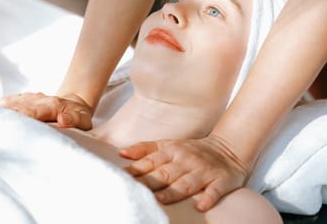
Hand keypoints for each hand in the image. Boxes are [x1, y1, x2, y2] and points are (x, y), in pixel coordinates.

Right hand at [0, 92, 93, 129]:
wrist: (72, 103)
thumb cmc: (77, 117)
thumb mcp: (83, 120)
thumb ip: (74, 119)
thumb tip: (63, 120)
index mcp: (51, 104)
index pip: (32, 111)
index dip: (20, 116)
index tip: (8, 123)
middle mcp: (35, 99)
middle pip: (16, 106)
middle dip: (2, 115)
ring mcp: (25, 98)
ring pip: (7, 103)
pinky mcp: (18, 101)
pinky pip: (4, 103)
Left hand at [119, 135, 250, 211]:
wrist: (229, 148)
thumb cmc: (191, 150)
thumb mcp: (168, 144)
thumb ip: (145, 149)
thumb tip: (121, 153)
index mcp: (172, 150)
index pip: (151, 162)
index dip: (136, 170)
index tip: (122, 178)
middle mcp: (186, 160)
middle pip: (165, 173)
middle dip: (150, 182)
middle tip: (135, 191)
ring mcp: (204, 171)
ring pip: (187, 183)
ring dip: (173, 192)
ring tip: (160, 200)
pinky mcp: (222, 180)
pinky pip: (215, 190)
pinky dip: (208, 198)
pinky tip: (200, 206)